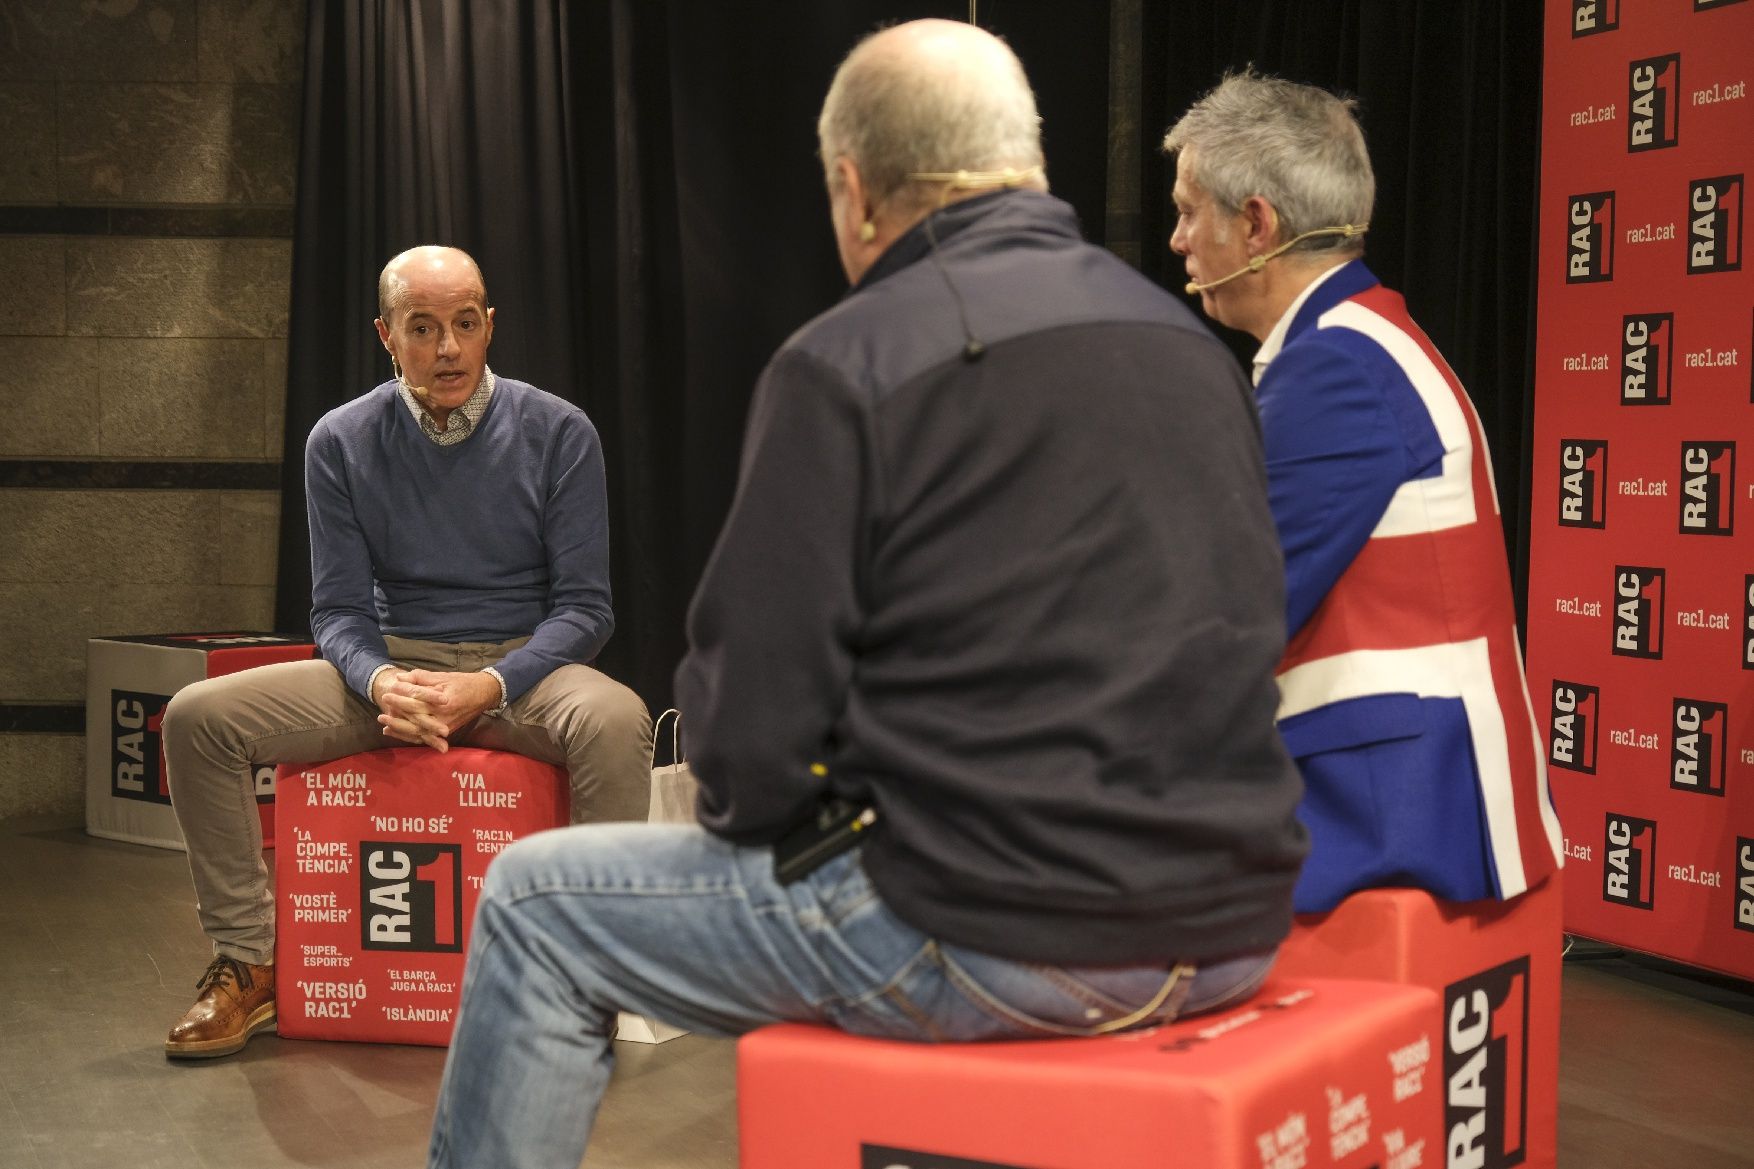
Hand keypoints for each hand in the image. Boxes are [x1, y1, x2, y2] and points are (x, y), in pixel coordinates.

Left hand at [374, 669, 500, 751]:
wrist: (484, 695)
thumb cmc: (464, 683)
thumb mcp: (443, 677)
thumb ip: (421, 677)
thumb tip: (400, 678)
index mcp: (444, 701)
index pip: (418, 700)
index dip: (401, 696)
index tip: (388, 692)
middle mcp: (444, 717)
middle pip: (415, 719)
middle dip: (397, 716)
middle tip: (381, 713)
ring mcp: (445, 726)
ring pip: (418, 732)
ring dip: (400, 730)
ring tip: (384, 725)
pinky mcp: (446, 731)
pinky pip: (424, 737)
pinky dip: (409, 736)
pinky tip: (395, 733)